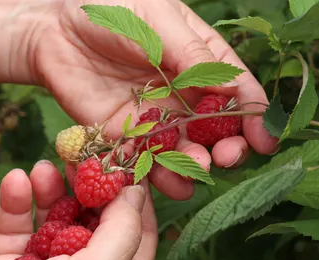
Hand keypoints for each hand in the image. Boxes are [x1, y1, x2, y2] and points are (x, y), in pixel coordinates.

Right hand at [0, 161, 156, 259]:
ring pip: (55, 218)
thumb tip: (136, 192)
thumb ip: (121, 232)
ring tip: (43, 167)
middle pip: (94, 221)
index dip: (134, 198)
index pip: (138, 235)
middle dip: (88, 187)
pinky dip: (18, 203)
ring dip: (50, 190)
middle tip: (81, 155)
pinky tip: (15, 181)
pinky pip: (19, 225)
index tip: (125, 164)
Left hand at [31, 0, 278, 199]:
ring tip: (198, 169)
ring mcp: (154, 118)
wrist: (54, 30)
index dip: (254, 115)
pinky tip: (169, 182)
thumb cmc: (109, 11)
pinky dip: (158, 175)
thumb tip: (231, 85)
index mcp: (198, 59)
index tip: (265, 139)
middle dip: (227, 146)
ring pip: (182, 150)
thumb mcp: (156, 21)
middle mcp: (181, 93)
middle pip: (214, 128)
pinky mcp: (124, 136)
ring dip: (194, 165)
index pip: (236, 89)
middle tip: (228, 157)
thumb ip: (191, 53)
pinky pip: (145, 160)